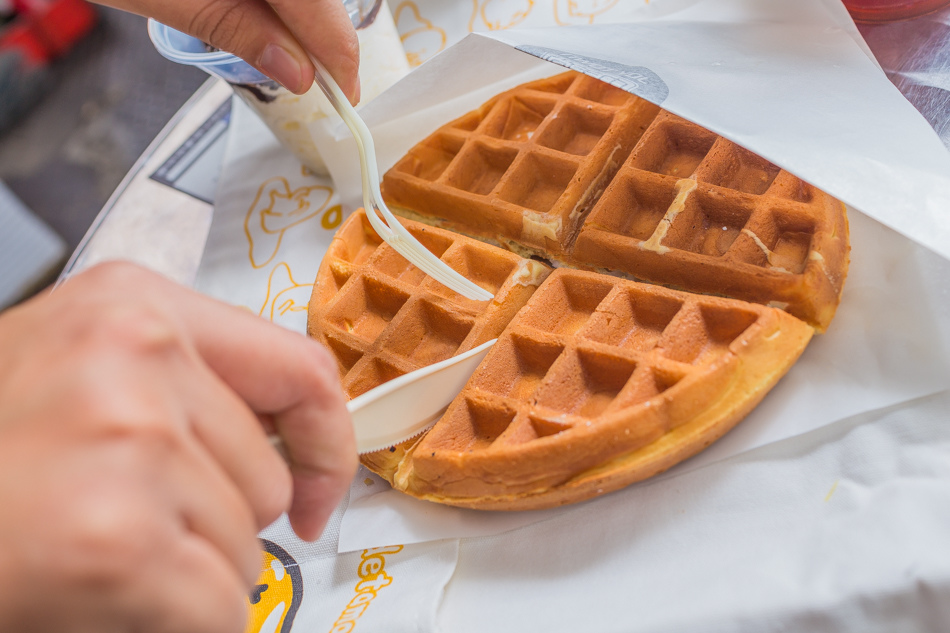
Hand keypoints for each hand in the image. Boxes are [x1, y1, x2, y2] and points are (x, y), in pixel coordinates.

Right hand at [0, 262, 355, 631]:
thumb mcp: (78, 374)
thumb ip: (182, 390)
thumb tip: (288, 455)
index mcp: (133, 305)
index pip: (300, 368)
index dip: (327, 444)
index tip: (317, 495)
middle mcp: (137, 353)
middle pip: (266, 479)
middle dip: (212, 526)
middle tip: (113, 521)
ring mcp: (129, 440)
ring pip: (246, 549)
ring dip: (184, 575)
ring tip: (91, 550)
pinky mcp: (116, 534)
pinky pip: (220, 608)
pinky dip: (185, 624)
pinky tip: (106, 596)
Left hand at [93, 0, 360, 100]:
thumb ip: (237, 28)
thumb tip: (299, 73)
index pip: (321, 6)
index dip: (339, 56)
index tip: (345, 95)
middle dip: (320, 33)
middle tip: (317, 81)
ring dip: (298, 16)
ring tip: (285, 53)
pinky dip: (273, 1)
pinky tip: (262, 17)